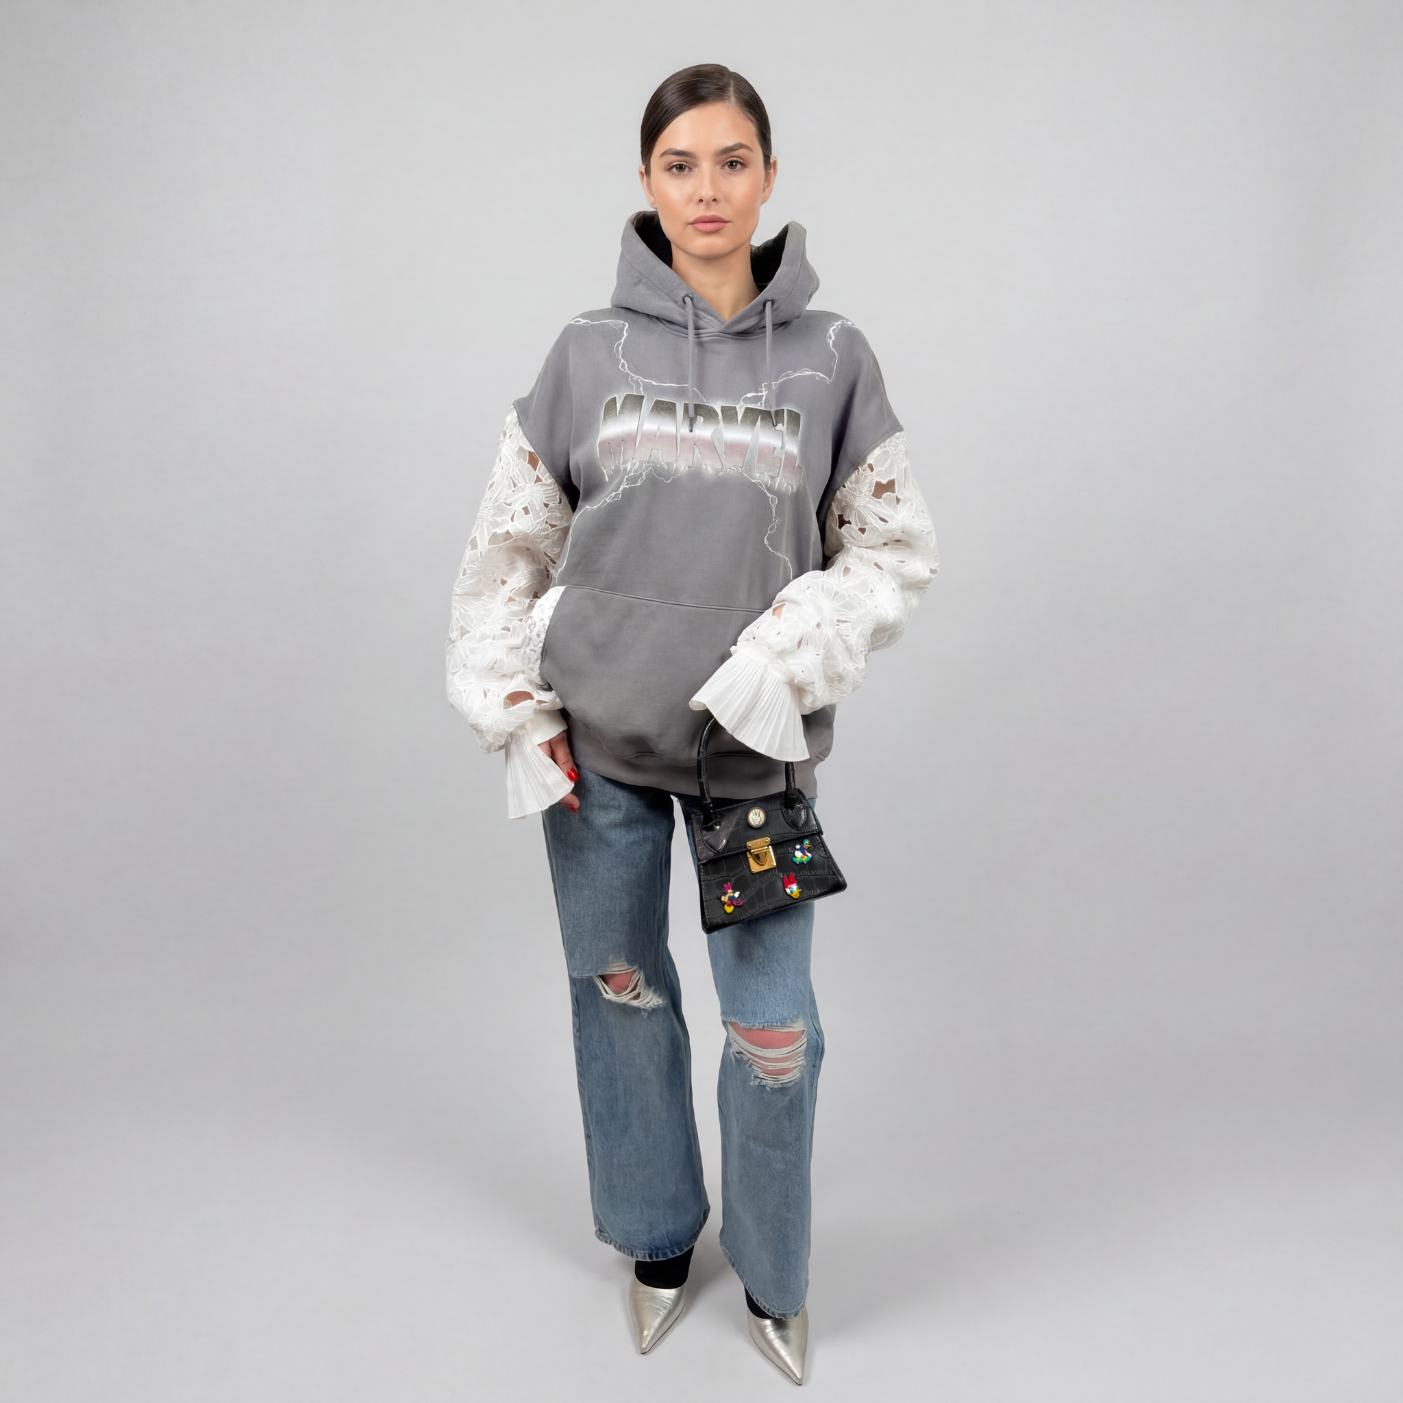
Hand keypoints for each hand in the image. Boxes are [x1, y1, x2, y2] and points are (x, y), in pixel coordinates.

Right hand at [506, 688, 579, 811]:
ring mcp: (520, 760)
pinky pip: (533, 774)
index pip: (548, 784)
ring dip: (551, 789)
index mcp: (534, 756)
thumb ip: (564, 758)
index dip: (562, 796)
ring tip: (567, 797)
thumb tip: (572, 780)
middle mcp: (524, 761)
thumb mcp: (558, 736)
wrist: (521, 701)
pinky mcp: (520, 757)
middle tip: (573, 804)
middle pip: (542, 786)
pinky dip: (544, 780)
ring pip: (537, 781)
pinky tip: (553, 783)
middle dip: (557, 796)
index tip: (575, 805)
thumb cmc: (542, 716)